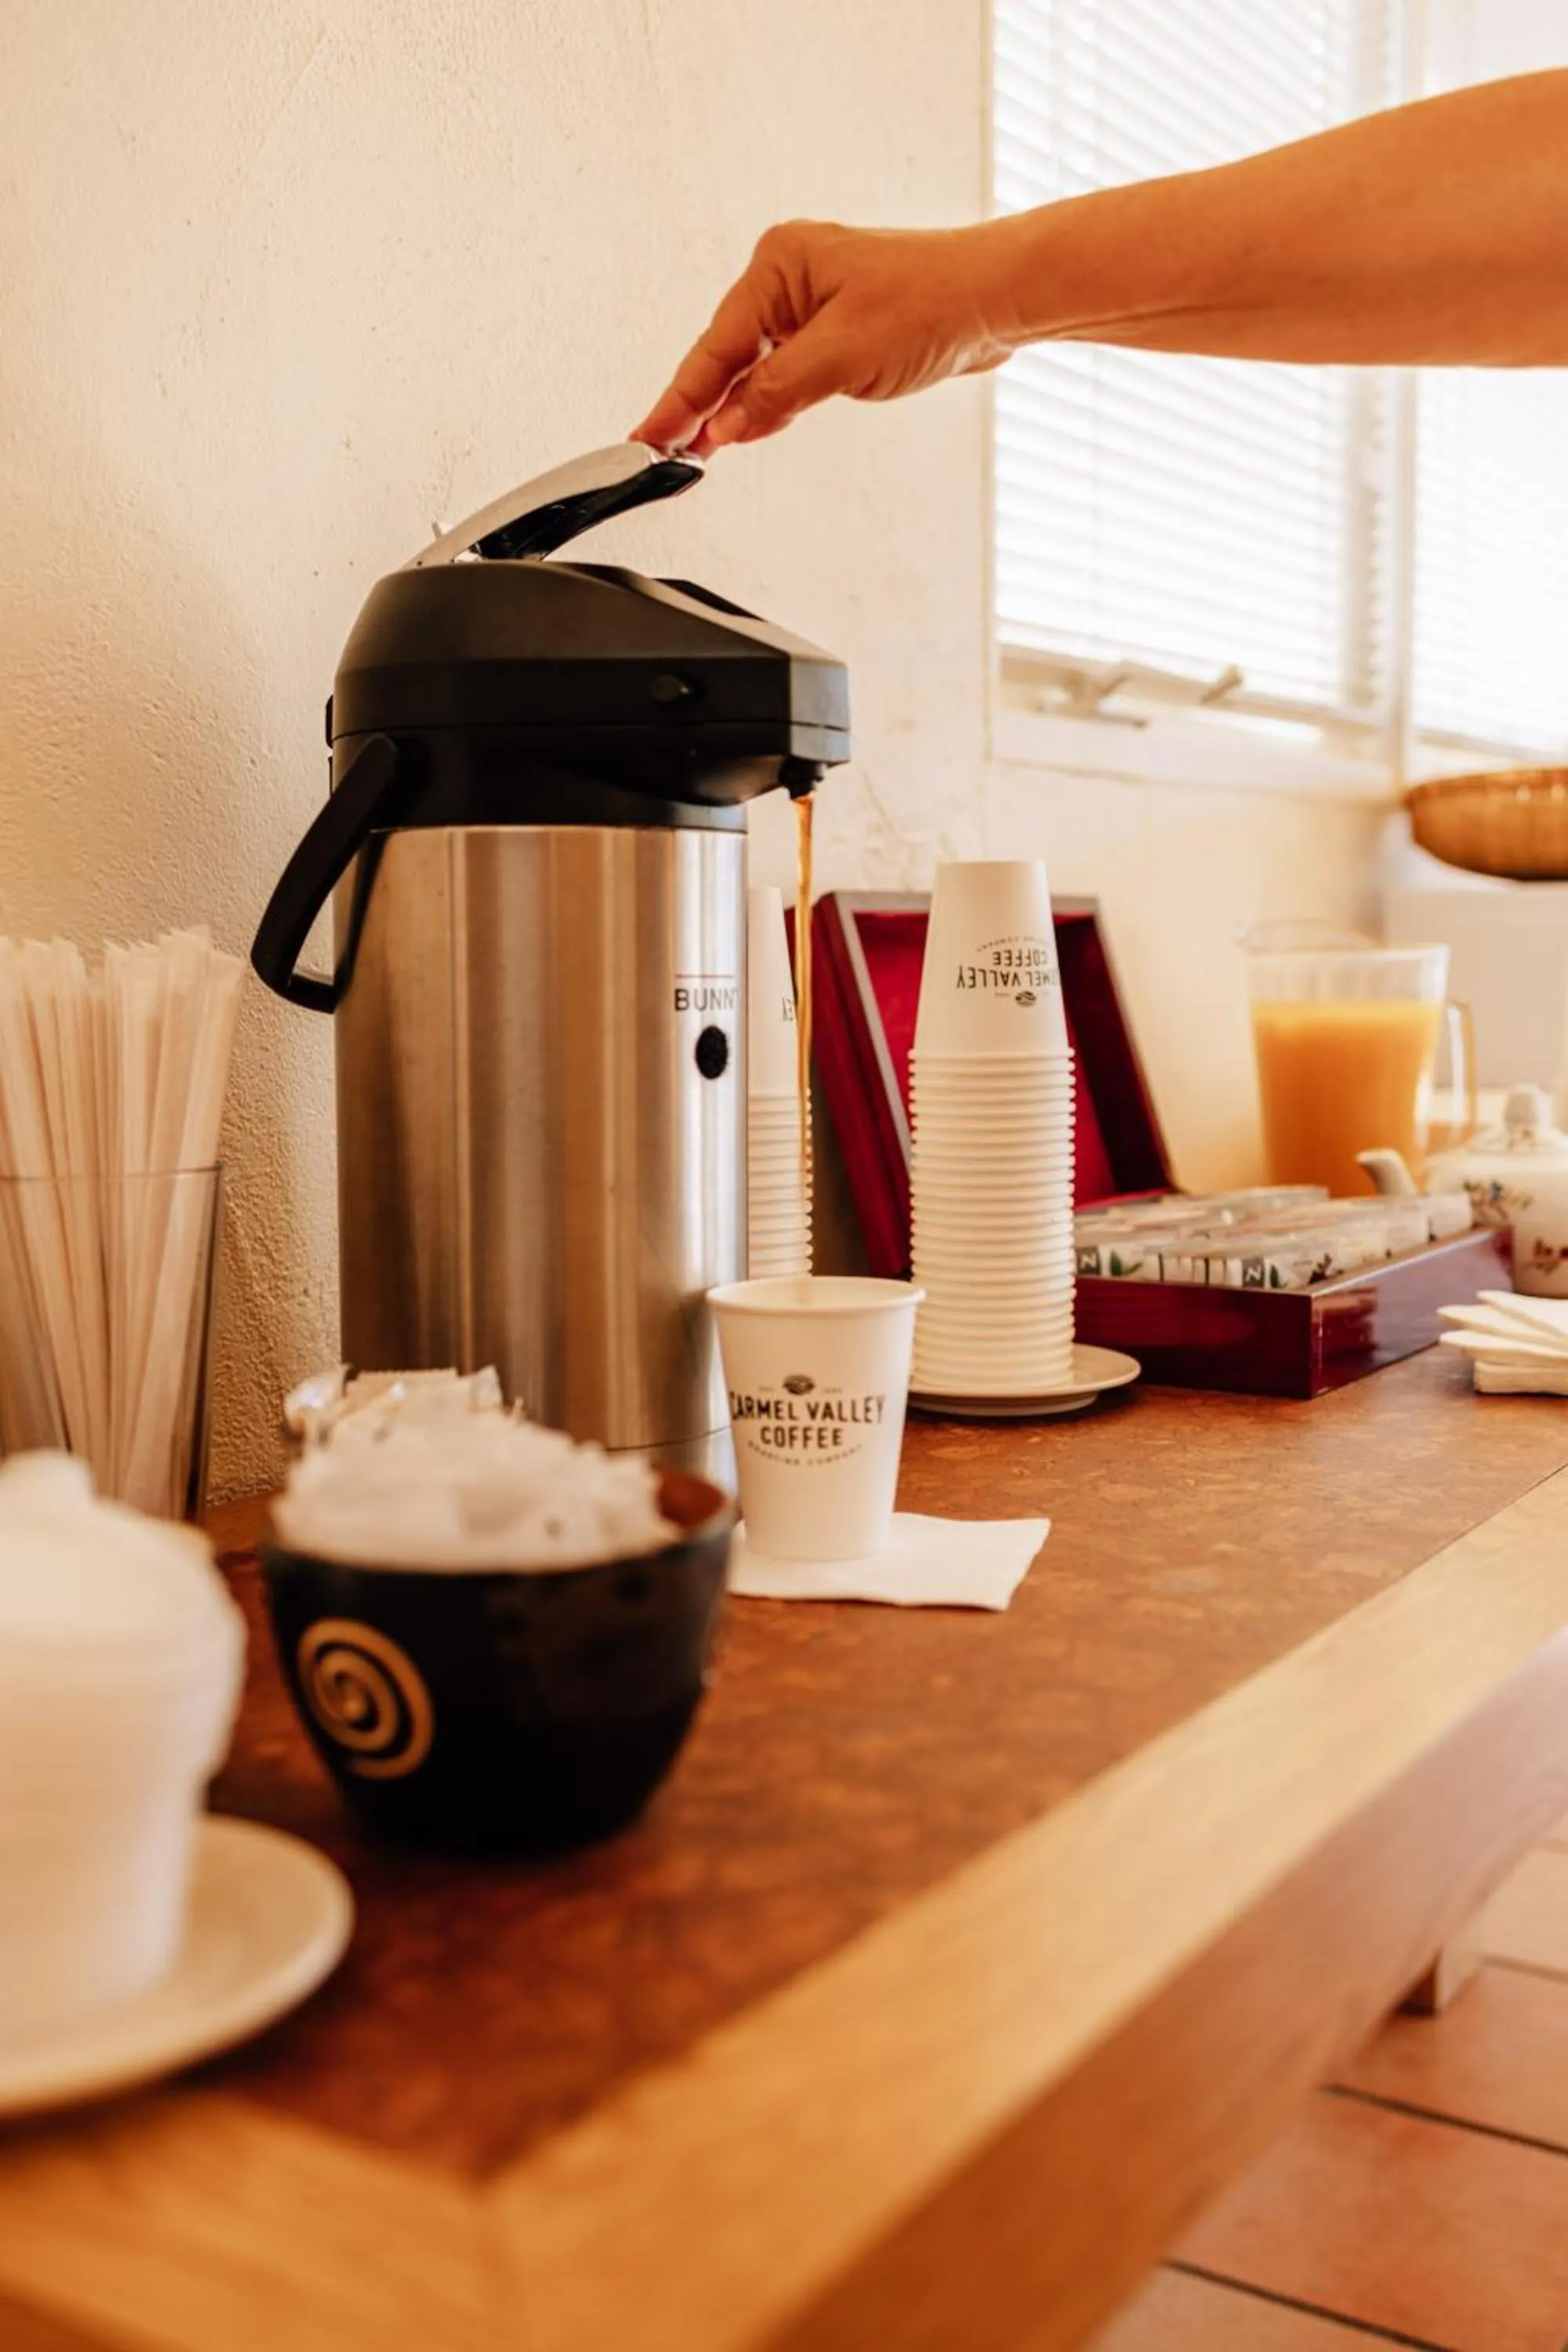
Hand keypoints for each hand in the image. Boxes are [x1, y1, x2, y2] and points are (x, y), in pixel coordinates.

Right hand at [632, 218, 1025, 454]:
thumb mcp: (842, 356)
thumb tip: (729, 425)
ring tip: (694, 449)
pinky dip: (766, 400)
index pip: (715, 347)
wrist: (995, 298)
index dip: (680, 401)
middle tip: (662, 452)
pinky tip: (747, 425)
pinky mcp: (836, 327)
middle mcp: (789, 278)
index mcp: (779, 266)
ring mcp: (813, 302)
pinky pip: (785, 369)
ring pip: (755, 366)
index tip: (649, 436)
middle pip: (727, 355)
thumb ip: (777, 393)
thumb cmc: (934, 301)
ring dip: (733, 408)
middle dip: (699, 406)